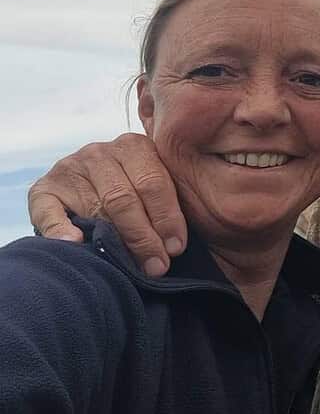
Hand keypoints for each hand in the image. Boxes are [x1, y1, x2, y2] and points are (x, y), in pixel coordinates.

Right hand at [28, 133, 186, 276]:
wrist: (91, 186)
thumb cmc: (138, 194)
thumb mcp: (156, 186)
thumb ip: (171, 199)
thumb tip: (182, 241)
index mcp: (135, 146)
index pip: (154, 182)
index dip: (167, 217)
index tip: (176, 247)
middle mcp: (100, 152)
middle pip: (125, 197)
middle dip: (145, 236)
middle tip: (158, 265)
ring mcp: (69, 168)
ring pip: (95, 207)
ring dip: (115, 241)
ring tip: (131, 266)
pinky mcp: (42, 189)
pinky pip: (49, 212)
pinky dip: (60, 229)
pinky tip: (74, 243)